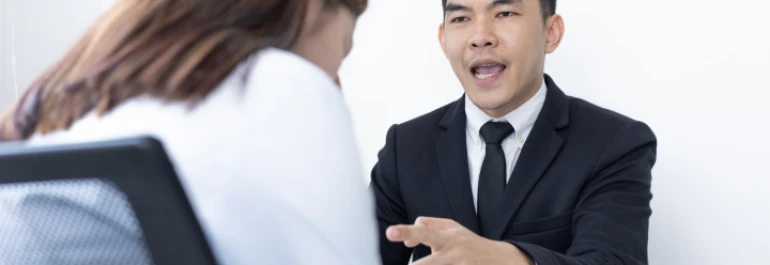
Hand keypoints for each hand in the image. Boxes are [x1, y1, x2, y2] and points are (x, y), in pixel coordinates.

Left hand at [386, 217, 533, 264]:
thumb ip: (427, 227)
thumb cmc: (469, 243)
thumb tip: (407, 240)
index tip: (390, 232)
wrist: (500, 259)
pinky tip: (449, 264)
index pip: (423, 231)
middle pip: (427, 263)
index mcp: (448, 237)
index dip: (406, 232)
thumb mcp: (451, 228)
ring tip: (433, 262)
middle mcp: (453, 253)